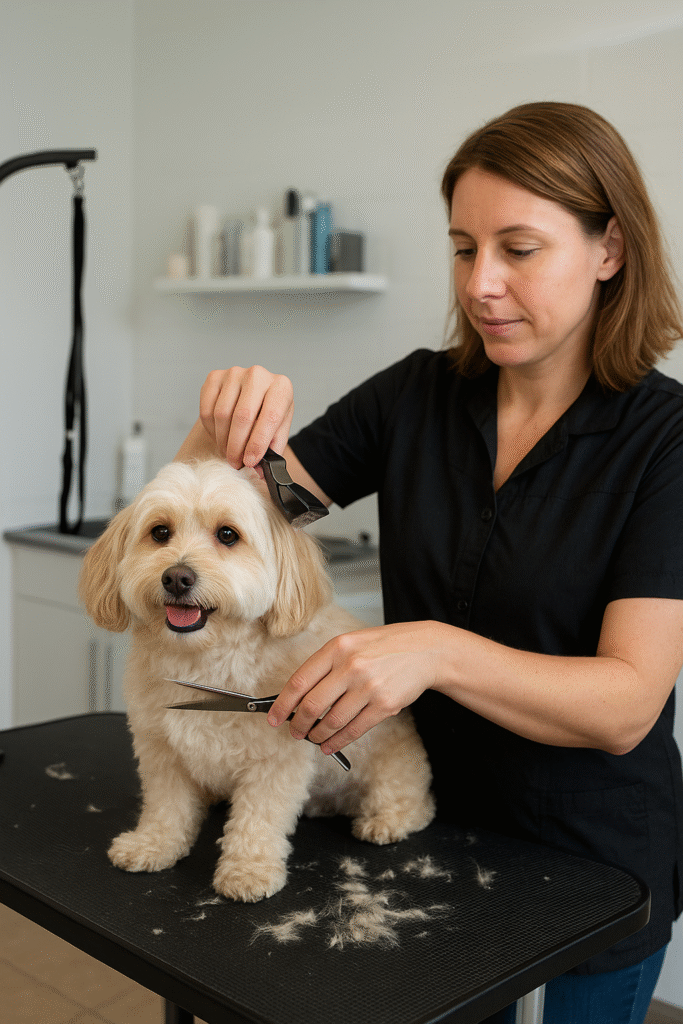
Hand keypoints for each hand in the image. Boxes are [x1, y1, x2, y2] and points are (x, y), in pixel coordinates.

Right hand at [199, 365, 293, 469]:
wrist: (254, 395)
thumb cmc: (268, 412)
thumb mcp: (279, 429)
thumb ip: (272, 450)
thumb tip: (260, 471)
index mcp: (281, 386)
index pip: (270, 416)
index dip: (258, 443)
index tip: (250, 462)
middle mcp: (258, 375)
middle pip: (242, 416)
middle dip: (237, 446)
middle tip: (236, 463)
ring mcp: (234, 373)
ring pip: (221, 414)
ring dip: (223, 441)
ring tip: (229, 452)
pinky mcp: (214, 377)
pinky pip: (206, 410)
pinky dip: (211, 430)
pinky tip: (220, 436)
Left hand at [267, 622, 447, 753]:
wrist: (425, 650)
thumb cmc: (384, 647)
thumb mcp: (351, 644)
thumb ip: (325, 665)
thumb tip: (298, 695)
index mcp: (337, 648)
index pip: (299, 681)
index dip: (282, 704)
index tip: (274, 718)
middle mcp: (351, 667)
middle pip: (312, 705)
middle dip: (298, 725)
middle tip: (295, 732)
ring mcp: (368, 687)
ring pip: (332, 722)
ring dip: (317, 736)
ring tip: (312, 738)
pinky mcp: (384, 705)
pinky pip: (354, 730)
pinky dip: (337, 742)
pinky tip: (329, 745)